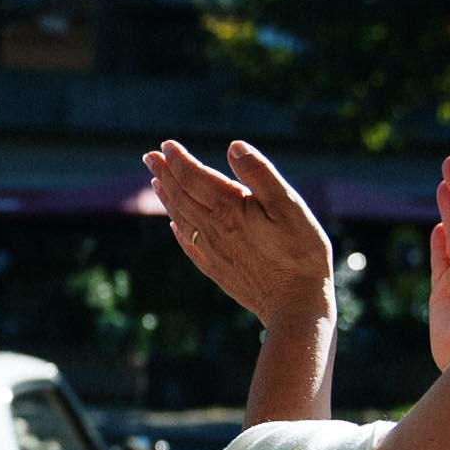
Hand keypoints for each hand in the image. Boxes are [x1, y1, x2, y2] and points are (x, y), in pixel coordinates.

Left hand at [142, 140, 333, 329]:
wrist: (295, 304)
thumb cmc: (300, 251)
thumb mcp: (288, 205)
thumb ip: (259, 174)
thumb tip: (233, 146)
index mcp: (229, 208)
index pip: (193, 177)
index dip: (179, 159)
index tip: (166, 145)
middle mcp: (213, 228)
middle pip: (180, 195)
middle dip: (164, 174)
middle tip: (150, 157)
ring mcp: (212, 251)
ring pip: (181, 218)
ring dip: (167, 198)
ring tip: (156, 183)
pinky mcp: (216, 269)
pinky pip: (189, 244)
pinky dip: (178, 229)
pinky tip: (174, 225)